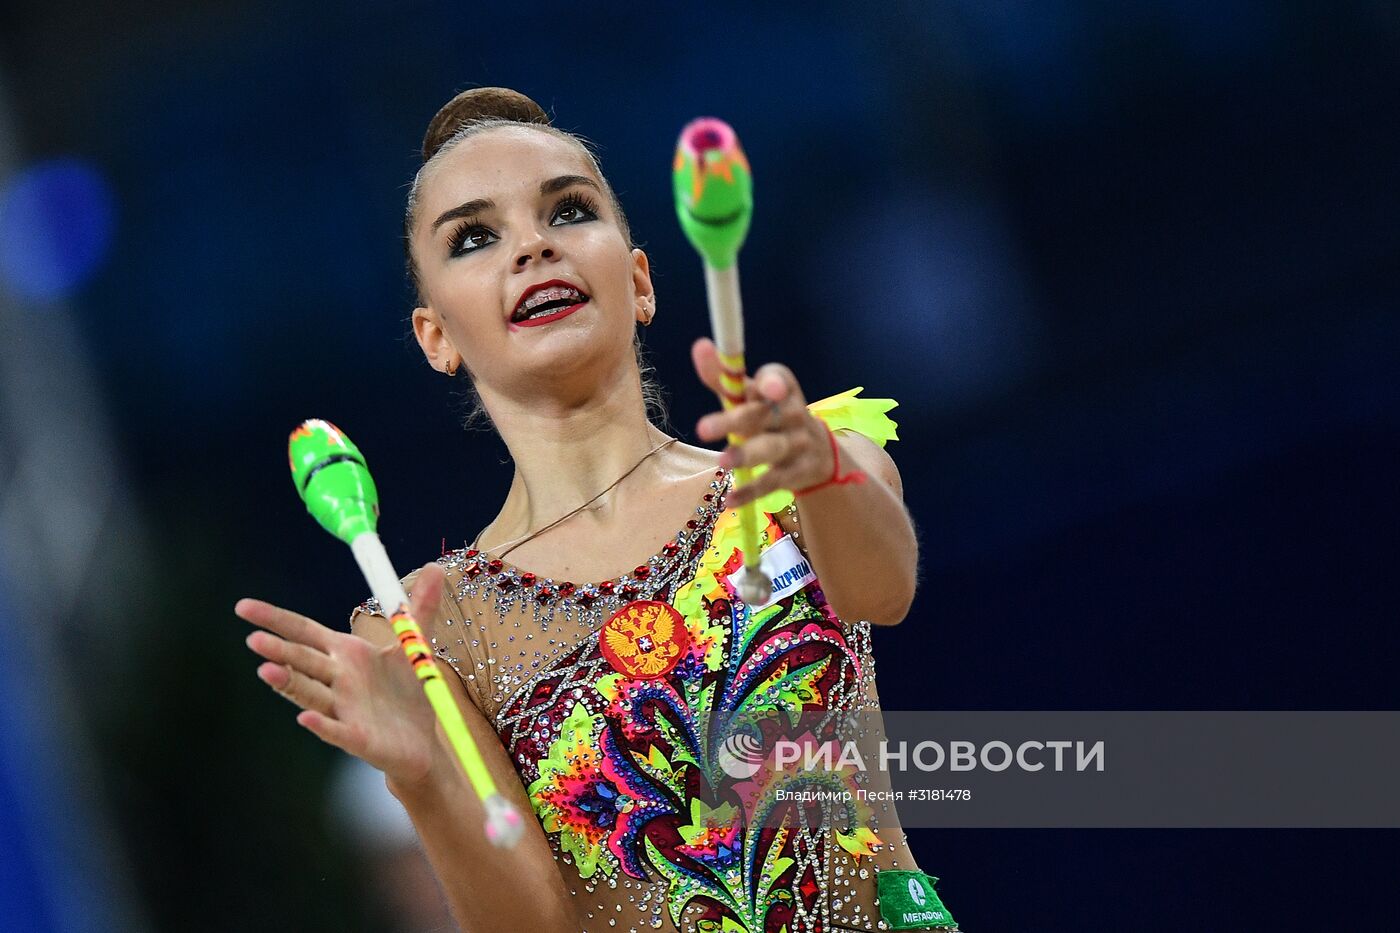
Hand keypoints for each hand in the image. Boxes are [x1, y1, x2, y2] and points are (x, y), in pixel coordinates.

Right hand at [235, 563, 446, 784]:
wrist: (421, 742)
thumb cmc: (408, 694)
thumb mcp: (416, 644)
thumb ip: (419, 608)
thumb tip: (434, 567)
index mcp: (346, 654)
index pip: (304, 631)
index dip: (275, 619)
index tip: (243, 607)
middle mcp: (338, 680)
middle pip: (303, 660)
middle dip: (278, 649)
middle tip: (252, 638)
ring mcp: (344, 709)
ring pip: (310, 693)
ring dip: (289, 682)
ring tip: (265, 670)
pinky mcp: (357, 738)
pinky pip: (335, 730)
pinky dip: (321, 724)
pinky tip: (306, 718)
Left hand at [691, 336, 835, 509]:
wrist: (817, 452)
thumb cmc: (771, 416)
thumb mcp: (751, 396)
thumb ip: (724, 376)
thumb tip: (701, 345)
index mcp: (781, 388)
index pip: (777, 379)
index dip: (773, 383)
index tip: (768, 388)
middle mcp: (790, 413)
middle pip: (763, 415)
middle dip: (735, 420)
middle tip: (702, 428)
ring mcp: (796, 444)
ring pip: (771, 448)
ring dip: (746, 454)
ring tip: (721, 462)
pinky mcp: (796, 473)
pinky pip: (772, 482)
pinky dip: (751, 492)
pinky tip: (730, 500)